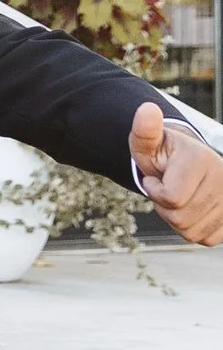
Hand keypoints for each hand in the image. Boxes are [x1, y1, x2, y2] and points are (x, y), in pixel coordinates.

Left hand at [133, 101, 222, 243]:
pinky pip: (205, 239)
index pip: (170, 198)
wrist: (185, 164)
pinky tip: (192, 210)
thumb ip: (144, 130)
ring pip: (192, 233)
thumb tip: (146, 110)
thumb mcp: (148, 143)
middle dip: (164, 208)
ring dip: (177, 221)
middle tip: (166, 189)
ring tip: (179, 199)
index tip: (155, 177)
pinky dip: (193, 229)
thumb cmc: (162, 154)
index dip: (154, 191)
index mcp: (201, 159)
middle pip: (180, 219)